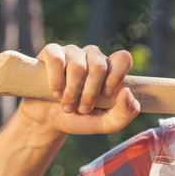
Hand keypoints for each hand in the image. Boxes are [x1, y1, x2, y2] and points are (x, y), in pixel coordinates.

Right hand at [17, 44, 139, 135]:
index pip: (123, 58)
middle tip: (82, 109)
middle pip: (99, 67)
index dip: (116, 76)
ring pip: (78, 67)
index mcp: (110, 68)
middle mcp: (93, 56)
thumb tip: (127, 91)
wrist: (47, 120)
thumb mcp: (107, 123)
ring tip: (67, 106)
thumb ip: (126, 112)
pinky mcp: (52, 51)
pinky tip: (56, 92)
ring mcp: (73, 51)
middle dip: (90, 93)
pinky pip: (57, 60)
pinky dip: (56, 80)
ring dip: (72, 92)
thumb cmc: (80, 118)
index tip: (106, 94)